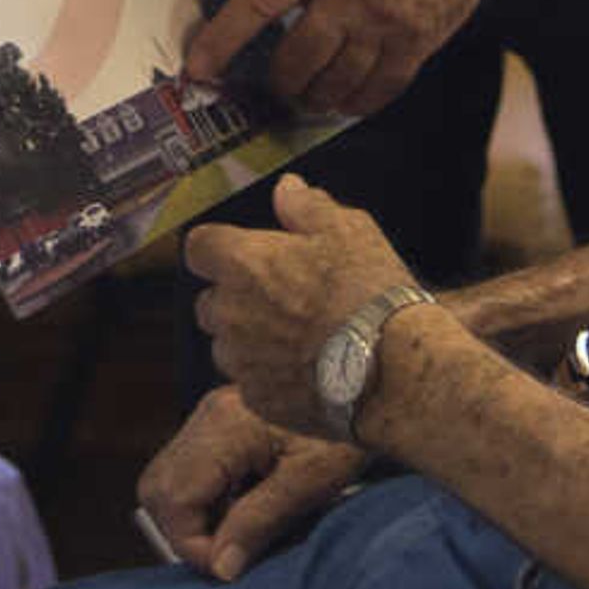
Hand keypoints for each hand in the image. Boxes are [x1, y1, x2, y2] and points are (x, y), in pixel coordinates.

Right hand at [134, 383, 365, 579]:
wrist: (370, 385)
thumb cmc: (347, 433)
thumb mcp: (309, 483)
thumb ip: (258, 523)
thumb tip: (220, 567)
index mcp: (225, 427)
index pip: (174, 500)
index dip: (192, 544)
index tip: (229, 568)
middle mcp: (208, 416)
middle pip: (158, 488)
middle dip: (184, 531)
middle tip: (229, 553)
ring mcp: (212, 414)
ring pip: (169, 479)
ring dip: (194, 516)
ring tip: (240, 531)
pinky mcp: (223, 420)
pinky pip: (191, 468)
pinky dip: (208, 498)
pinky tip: (247, 506)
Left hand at [180, 0, 505, 115]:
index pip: (257, 3)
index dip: (222, 41)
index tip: (197, 69)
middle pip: (297, 58)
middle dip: (278, 82)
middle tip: (273, 85)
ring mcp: (386, 21)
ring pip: (335, 82)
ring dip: (314, 99)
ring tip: (307, 98)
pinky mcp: (419, 42)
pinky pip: (379, 90)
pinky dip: (355, 103)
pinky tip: (345, 101)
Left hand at [181, 174, 419, 436]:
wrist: (390, 366)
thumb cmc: (367, 291)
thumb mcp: (347, 230)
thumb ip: (307, 206)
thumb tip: (286, 189)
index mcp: (242, 263)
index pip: (198, 247)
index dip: (219, 249)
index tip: (245, 254)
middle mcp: (229, 312)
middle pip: (209, 301)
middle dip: (235, 298)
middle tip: (281, 299)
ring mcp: (240, 360)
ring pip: (226, 346)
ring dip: (248, 340)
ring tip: (296, 339)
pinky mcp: (257, 399)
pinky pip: (249, 383)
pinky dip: (268, 377)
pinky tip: (305, 371)